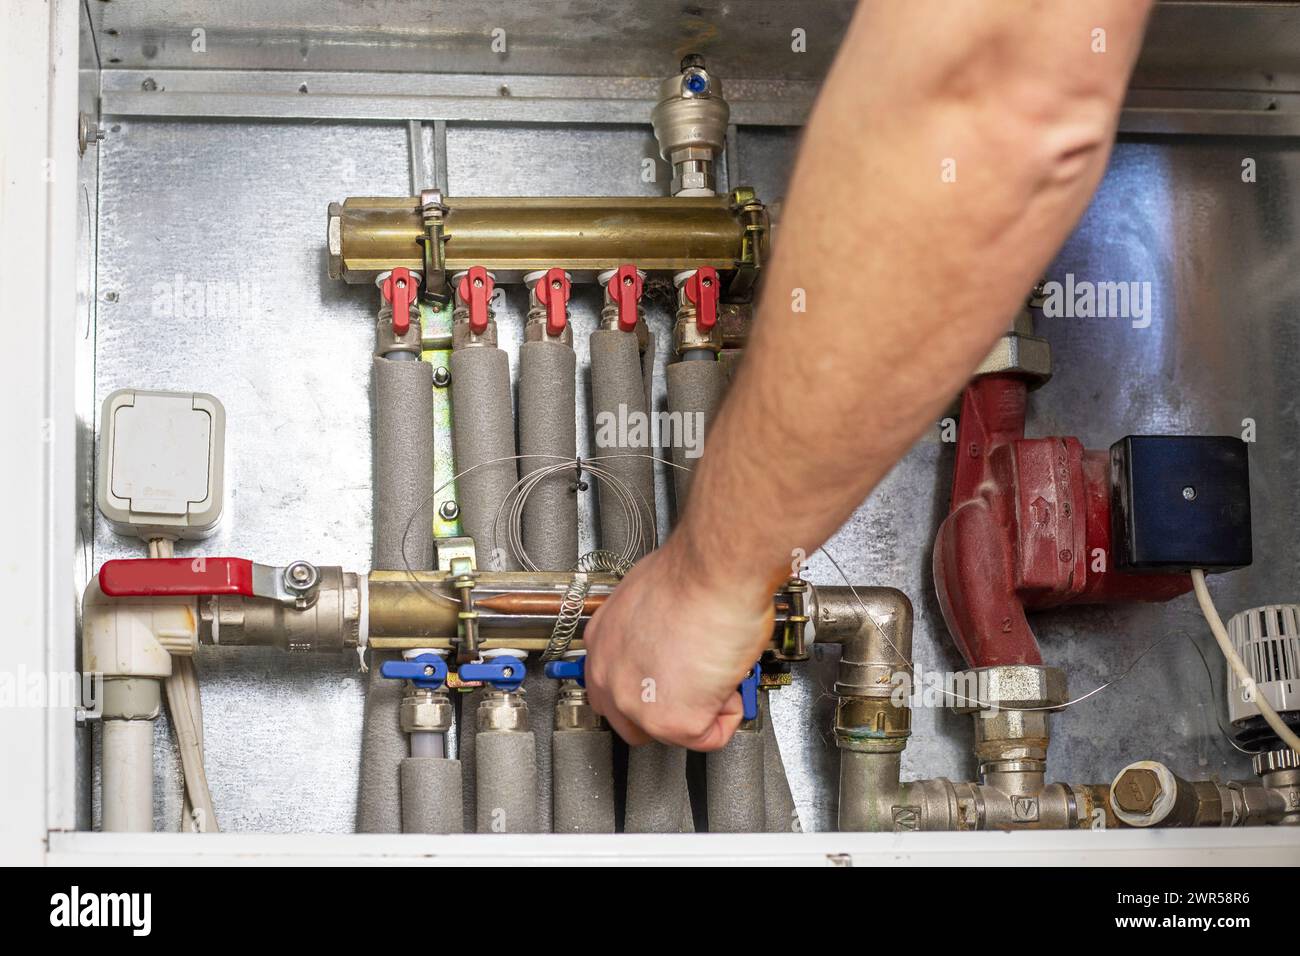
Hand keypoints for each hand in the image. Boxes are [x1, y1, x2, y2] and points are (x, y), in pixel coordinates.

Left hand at [582, 533, 773, 750]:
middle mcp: (609, 674)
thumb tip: (663, 641)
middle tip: (696, 685)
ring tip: (716, 670)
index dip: (648, 691)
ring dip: (702, 710)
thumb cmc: (692, 574)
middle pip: (634, 723)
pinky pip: (711, 736)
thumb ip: (645, 633)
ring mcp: (637, 702)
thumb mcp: (648, 599)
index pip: (611, 690)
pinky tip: (728, 677)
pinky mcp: (674, 720)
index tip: (667, 685)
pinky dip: (729, 713)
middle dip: (670, 710)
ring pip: (672, 734)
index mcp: (602, 642)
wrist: (716, 572)